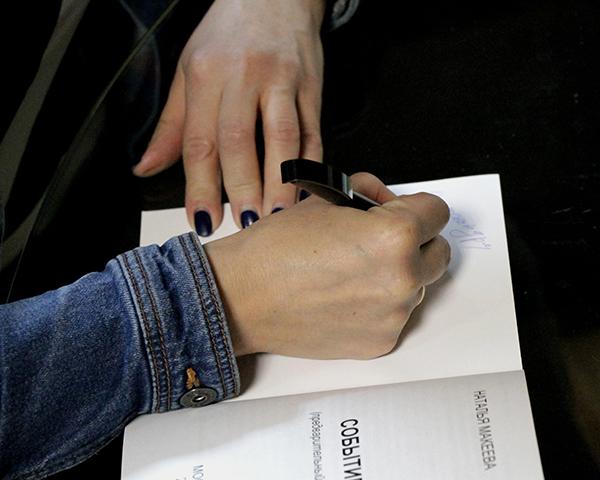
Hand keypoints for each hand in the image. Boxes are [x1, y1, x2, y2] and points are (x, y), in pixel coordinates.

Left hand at [133, 0, 325, 233]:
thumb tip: (146, 167)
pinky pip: (312, 130)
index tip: (203, 220)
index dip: (200, 186)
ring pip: (282, 137)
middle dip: (241, 188)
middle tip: (243, 224)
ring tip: (276, 214)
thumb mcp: (188, 70)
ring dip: (280, 182)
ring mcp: (282, 80)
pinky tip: (303, 189)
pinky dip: (310, 164)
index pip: (200, 141)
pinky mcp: (312, 86)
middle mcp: (244, 75)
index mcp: (206, 73)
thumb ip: (172, 125)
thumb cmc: (228, 33)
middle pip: (241, 141)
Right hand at [205, 173, 450, 358]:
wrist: (242, 297)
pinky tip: (346, 296)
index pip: (438, 211)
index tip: (402, 211)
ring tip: (355, 271)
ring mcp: (393, 315)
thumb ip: (370, 195)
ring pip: (418, 286)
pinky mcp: (380, 342)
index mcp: (394, 236)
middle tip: (383, 240)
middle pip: (439, 253)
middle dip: (417, 242)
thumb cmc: (275, 249)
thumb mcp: (326, 201)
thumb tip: (389, 202)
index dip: (417, 207)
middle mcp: (402, 279)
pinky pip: (396, 315)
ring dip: (398, 275)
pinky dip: (380, 305)